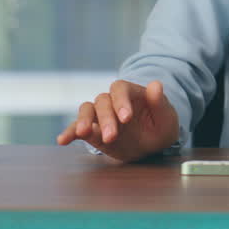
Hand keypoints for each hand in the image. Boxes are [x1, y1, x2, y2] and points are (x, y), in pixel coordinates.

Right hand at [56, 79, 179, 163]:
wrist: (152, 144)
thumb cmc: (161, 126)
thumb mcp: (166, 117)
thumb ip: (159, 102)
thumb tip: (156, 84)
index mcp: (129, 92)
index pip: (120, 89)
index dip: (121, 101)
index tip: (126, 118)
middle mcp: (111, 100)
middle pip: (102, 101)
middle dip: (106, 118)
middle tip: (112, 136)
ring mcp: (100, 115)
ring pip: (86, 110)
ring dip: (83, 121)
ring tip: (82, 133)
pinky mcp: (91, 131)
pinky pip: (76, 129)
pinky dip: (69, 133)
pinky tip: (62, 140)